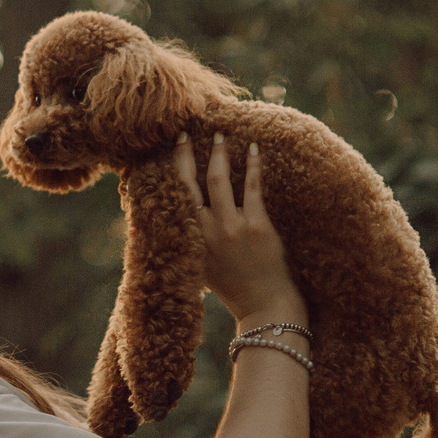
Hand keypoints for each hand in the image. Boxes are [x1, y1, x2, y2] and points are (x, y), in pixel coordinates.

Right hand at [174, 132, 299, 320]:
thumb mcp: (200, 265)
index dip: (173, 167)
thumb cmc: (232, 285)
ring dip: (219, 153)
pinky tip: (254, 149)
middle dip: (187, 153)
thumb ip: (191, 239)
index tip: (173, 145)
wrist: (263, 305)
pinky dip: (253, 165)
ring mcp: (231, 227)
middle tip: (186, 132)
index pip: (176, 194)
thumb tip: (181, 213)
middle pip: (192, 181)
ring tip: (220, 135)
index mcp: (190, 238)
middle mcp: (206, 230)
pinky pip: (253, 187)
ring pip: (219, 179)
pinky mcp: (257, 226)